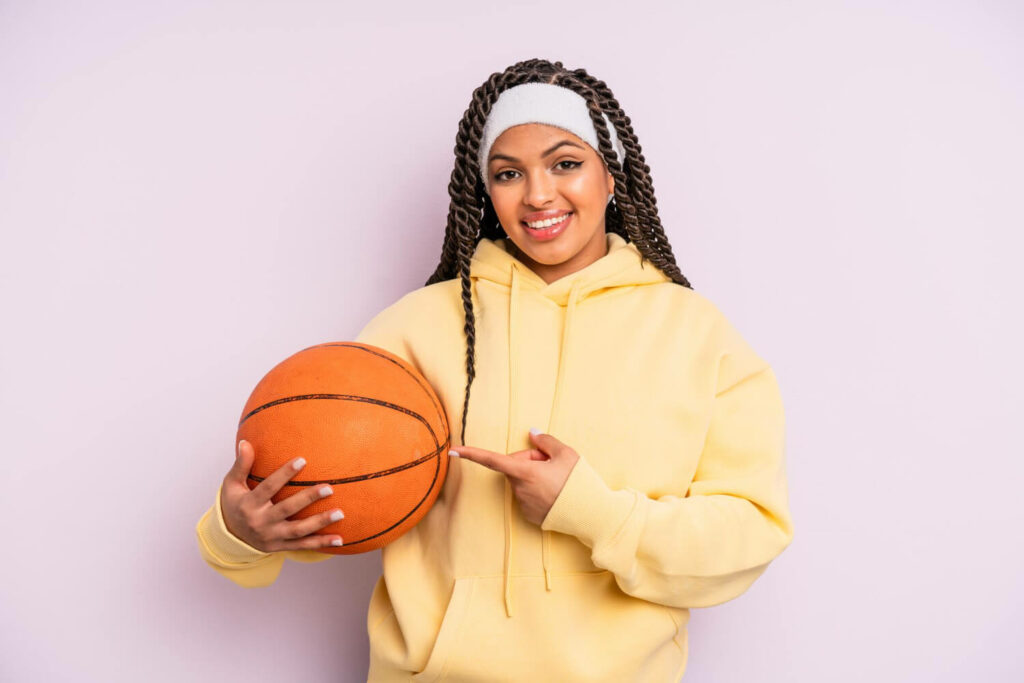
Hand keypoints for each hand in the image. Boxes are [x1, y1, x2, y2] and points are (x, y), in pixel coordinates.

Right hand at [219, 439, 344, 551]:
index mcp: (249, 504)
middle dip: (308, 499)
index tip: (302, 460)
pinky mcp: (279, 547)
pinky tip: (339, 539)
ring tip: (340, 513)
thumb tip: (245, 442)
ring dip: (320, 522)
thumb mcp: (232, 484)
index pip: (268, 487)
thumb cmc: (235, 503)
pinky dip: (321, 544)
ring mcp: (271, 537)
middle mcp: (260, 522)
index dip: (284, 474)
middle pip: (287, 509)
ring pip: (298, 531)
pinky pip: (302, 546)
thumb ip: (241, 465)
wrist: (230, 536)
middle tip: (329, 488)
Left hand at [450, 429, 579, 525]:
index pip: (492, 460)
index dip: (471, 454)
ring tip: (558, 481)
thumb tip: (531, 434)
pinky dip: (538, 492)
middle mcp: (519, 490)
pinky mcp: (530, 516)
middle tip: (552, 463)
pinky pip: (528, 496)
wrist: (592, 514)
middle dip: (529, 461)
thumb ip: (545, 441)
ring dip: (534, 477)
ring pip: (522, 482)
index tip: (452, 451)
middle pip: (515, 467)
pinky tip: (556, 495)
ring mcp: (523, 505)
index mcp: (525, 472)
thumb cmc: (579, 481)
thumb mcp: (566, 453)